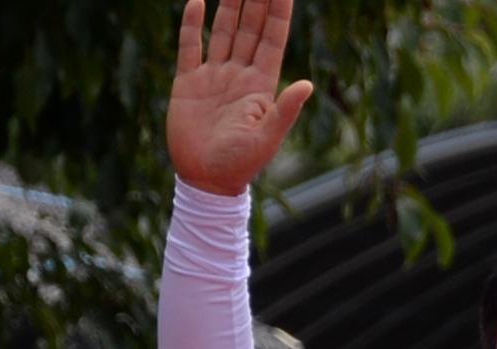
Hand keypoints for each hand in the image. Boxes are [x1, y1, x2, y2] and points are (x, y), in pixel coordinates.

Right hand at [167, 0, 315, 195]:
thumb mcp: (267, 139)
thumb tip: (308, 85)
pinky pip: (190, 47)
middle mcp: (239, 74)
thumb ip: (285, 110)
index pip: (272, 37)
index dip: (278, 10)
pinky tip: (198, 1)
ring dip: (230, 4)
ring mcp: (214, 76)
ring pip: (223, 31)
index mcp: (261, 84)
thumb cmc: (240, 165)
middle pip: (250, 26)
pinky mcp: (189, 83)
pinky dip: (192, 24)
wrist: (205, 182)